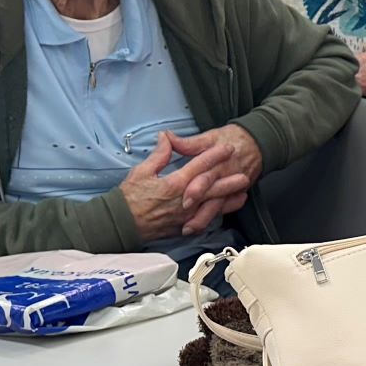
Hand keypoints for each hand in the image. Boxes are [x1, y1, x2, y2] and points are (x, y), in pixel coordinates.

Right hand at [120, 132, 241, 239]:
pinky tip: (223, 212)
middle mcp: (183, 201)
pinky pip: (203, 221)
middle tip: (245, 174)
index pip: (199, 166)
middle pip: (212, 189)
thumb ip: (159, 155)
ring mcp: (185, 217)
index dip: (214, 155)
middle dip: (230, 181)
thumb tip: (167, 137)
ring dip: (228, 200)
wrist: (120, 225)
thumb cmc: (128, 198)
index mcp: (174, 184)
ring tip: (242, 194)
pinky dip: (215, 216)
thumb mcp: (141, 172)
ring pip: (212, 207)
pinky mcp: (182, 228)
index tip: (227, 147)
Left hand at [165, 125, 262, 232]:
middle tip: (184, 224)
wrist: (259, 143)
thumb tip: (167, 137)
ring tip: (189, 230)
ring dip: (205, 218)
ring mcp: (232, 187)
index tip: (185, 199)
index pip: (206, 177)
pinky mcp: (235, 193)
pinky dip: (215, 217)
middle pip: (213, 197)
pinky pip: (225, 208)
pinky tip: (202, 228)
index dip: (196, 188)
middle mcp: (225, 177)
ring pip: (218, 206)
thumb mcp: (211, 137)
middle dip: (200, 211)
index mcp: (218, 162)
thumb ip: (189, 143)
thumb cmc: (232, 139)